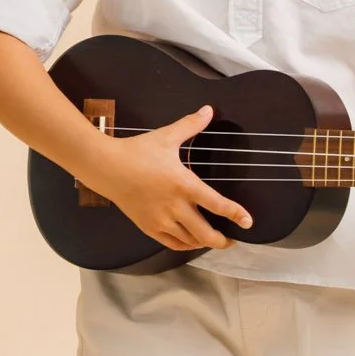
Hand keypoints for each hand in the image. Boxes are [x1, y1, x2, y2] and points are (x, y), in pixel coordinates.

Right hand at [94, 105, 252, 252]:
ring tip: (213, 239)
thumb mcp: (166, 136)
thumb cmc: (136, 152)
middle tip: (232, 238)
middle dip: (222, 240)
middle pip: (205, 233)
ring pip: (189, 241)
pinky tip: (191, 240)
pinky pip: (172, 243)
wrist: (106, 167)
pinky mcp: (148, 227)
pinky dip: (185, 245)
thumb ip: (190, 125)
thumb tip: (208, 110)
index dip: (236, 214)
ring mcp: (160, 220)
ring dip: (204, 243)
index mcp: (183, 184)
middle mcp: (174, 206)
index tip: (248, 221)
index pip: (217, 204)